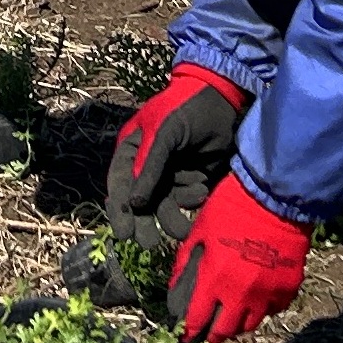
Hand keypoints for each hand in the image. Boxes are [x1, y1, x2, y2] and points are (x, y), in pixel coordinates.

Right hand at [106, 64, 248, 251]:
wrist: (224, 98)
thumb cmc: (186, 108)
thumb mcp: (164, 133)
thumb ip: (149, 167)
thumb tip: (133, 204)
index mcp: (131, 151)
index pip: (119, 185)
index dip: (119, 210)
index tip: (124, 234)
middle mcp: (147, 166)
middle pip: (140, 203)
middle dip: (145, 223)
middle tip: (150, 244)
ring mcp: (170, 174)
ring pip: (165, 205)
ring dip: (172, 216)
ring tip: (182, 228)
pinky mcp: (192, 180)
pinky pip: (186, 199)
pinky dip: (191, 198)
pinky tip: (201, 189)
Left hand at [168, 174, 310, 342]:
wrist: (275, 196)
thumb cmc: (231, 208)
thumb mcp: (199, 231)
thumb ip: (185, 262)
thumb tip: (175, 286)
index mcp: (214, 280)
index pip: (197, 319)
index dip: (188, 331)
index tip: (184, 336)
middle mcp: (240, 295)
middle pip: (224, 331)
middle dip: (213, 334)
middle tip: (209, 330)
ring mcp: (267, 294)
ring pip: (250, 325)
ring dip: (238, 323)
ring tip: (233, 315)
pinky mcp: (288, 289)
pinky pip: (273, 310)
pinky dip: (263, 308)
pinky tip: (257, 298)